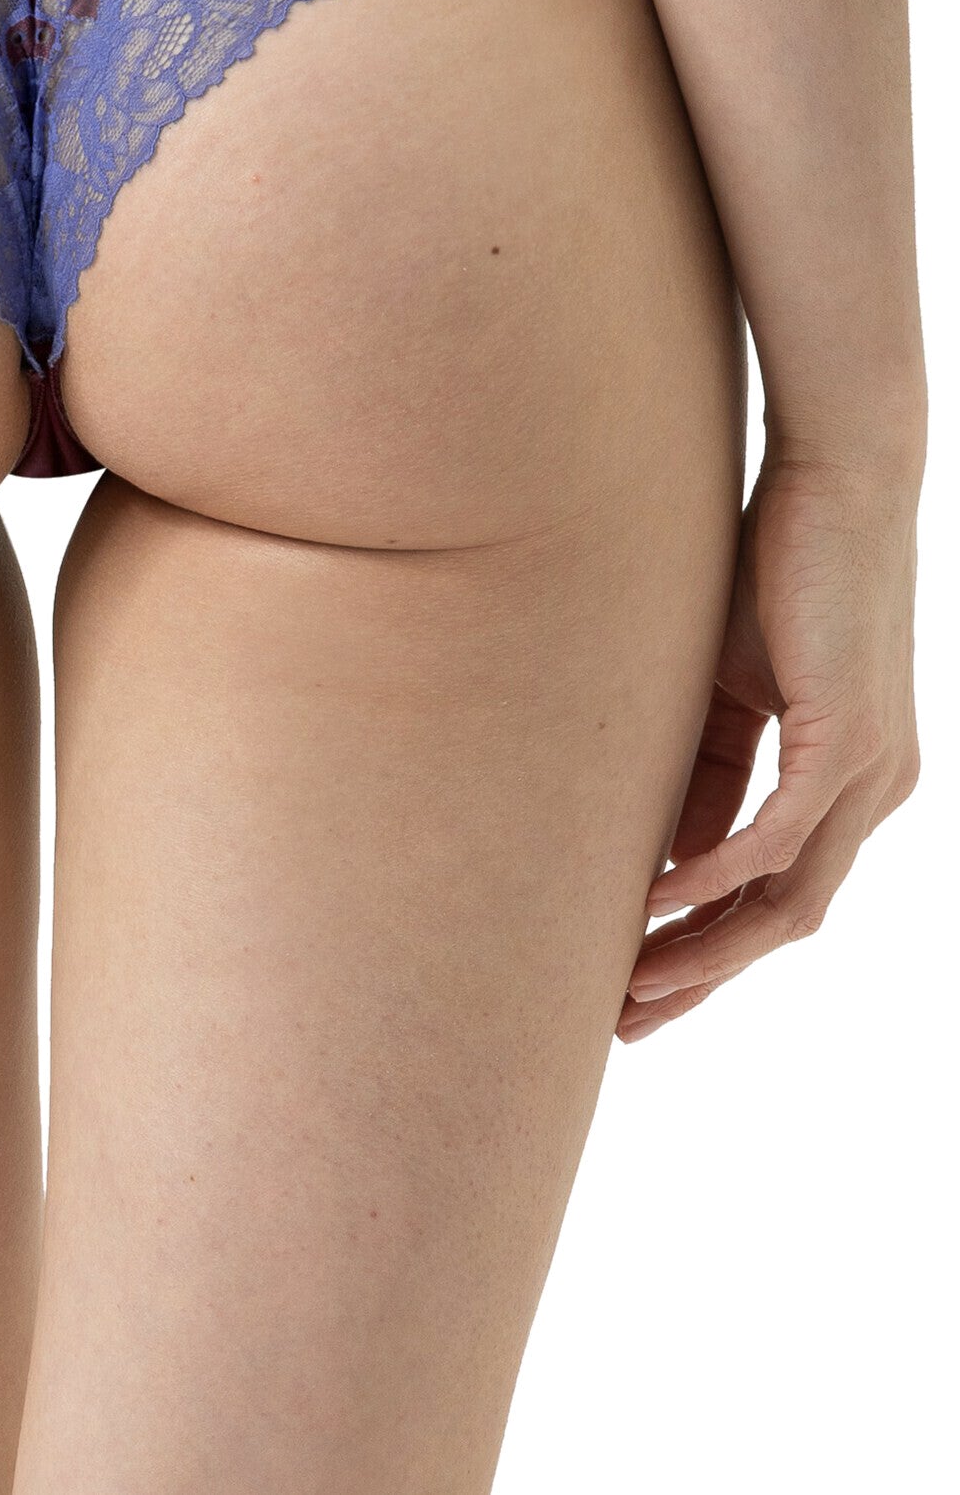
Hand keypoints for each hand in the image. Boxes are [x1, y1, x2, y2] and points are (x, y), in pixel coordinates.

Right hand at [619, 454, 918, 1040]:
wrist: (841, 478)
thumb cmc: (778, 560)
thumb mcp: (724, 682)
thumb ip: (703, 762)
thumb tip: (652, 842)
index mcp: (849, 780)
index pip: (772, 890)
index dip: (704, 943)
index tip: (635, 981)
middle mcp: (873, 793)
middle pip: (785, 919)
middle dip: (703, 976)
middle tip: (626, 1021)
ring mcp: (872, 775)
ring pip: (790, 900)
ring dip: (709, 948)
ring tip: (632, 979)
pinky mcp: (851, 741)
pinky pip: (783, 839)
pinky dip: (721, 878)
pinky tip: (664, 900)